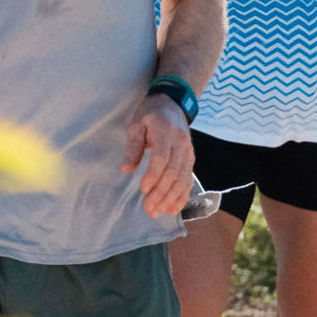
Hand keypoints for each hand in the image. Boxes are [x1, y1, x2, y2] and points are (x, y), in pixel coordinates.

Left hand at [122, 92, 199, 220]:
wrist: (172, 104)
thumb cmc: (150, 114)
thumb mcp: (135, 125)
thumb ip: (132, 147)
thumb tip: (126, 170)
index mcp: (166, 133)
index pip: (162, 158)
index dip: (153, 176)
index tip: (142, 190)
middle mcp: (181, 144)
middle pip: (173, 173)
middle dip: (160, 193)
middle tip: (148, 209)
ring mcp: (188, 153)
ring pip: (182, 179)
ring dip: (170, 198)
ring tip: (157, 212)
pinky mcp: (190, 159)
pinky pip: (188, 180)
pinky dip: (182, 196)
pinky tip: (173, 209)